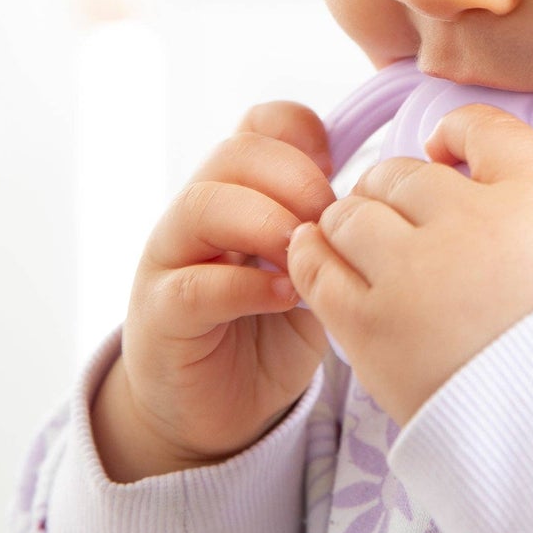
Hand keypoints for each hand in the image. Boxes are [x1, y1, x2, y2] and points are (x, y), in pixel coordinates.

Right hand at [91, 101, 336, 481]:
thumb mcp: (312, 268)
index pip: (258, 124)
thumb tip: (372, 195)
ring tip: (303, 256)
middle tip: (330, 220)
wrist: (218, 408)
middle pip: (234, 152)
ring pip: (202, 204)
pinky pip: (194, 285)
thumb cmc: (271, 328)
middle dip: (293, 177)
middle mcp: (197, 211)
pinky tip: (285, 297)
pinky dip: (246, 286)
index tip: (338, 163)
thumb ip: (328, 229)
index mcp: (238, 188)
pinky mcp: (160, 315)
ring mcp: (171, 259)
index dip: (299, 129)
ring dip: (265, 222)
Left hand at [286, 103, 532, 425]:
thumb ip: (530, 199)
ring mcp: (416, 274)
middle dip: (396, 188)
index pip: (485, 129)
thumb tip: (477, 171)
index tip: (446, 151)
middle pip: (404, 174)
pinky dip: (313, 253)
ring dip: (352, 221)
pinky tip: (319, 254)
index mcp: (530, 201)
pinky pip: (318, 265)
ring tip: (362, 243)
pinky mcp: (373, 326)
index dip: (457, 132)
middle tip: (400, 216)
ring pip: (353, 212)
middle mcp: (468, 224)